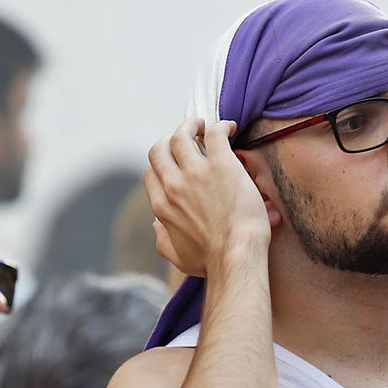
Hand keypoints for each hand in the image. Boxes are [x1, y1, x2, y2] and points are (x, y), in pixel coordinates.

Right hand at [144, 118, 269, 276]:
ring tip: (202, 125)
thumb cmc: (211, 261)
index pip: (151, 172)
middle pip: (159, 148)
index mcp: (162, 205)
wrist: (236, 257)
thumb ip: (162, 239)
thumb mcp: (177, 255)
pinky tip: (229, 127)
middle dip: (169, 139)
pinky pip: (215, 133)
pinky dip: (220, 126)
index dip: (161, 163)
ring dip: (191, 125)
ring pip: (181, 134)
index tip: (175, 161)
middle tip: (185, 136)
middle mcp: (173, 185)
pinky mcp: (221, 164)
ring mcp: (196, 172)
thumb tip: (156, 225)